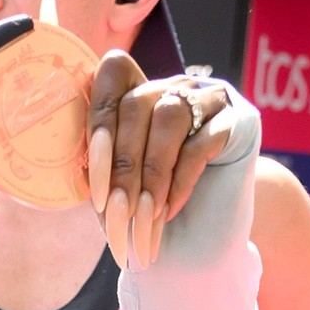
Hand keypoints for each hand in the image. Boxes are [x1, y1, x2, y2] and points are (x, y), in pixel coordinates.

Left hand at [86, 55, 235, 268]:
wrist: (209, 237)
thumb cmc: (152, 210)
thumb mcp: (118, 187)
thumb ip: (99, 165)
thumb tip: (70, 163)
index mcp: (138, 92)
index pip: (112, 73)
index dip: (97, 117)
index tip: (90, 166)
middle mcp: (173, 86)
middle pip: (136, 104)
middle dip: (121, 165)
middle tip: (114, 213)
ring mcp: (210, 97)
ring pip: (169, 117)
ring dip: (151, 172)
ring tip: (143, 215)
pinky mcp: (240, 120)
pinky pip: (202, 141)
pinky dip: (179, 181)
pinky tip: (168, 211)